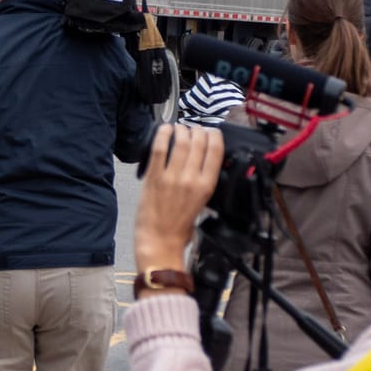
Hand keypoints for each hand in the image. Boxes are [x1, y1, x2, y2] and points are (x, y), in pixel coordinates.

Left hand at [134, 124, 224, 271]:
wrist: (160, 242)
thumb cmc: (179, 227)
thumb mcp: (202, 204)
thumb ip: (204, 182)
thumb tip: (202, 161)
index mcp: (207, 186)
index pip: (216, 150)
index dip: (214, 135)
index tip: (210, 132)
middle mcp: (192, 179)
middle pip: (199, 141)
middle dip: (197, 130)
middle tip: (193, 129)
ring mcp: (172, 177)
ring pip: (181, 141)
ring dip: (181, 129)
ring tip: (179, 128)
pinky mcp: (153, 177)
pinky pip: (159, 148)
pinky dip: (162, 134)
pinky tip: (165, 129)